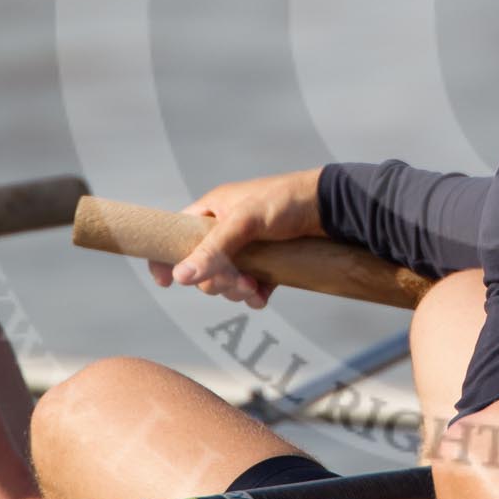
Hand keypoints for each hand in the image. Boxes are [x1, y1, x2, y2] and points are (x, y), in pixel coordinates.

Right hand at [149, 167, 324, 307]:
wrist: (332, 208)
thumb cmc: (285, 202)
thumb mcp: (245, 223)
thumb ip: (213, 249)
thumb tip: (181, 277)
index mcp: (213, 210)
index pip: (177, 235)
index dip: (166, 258)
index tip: (166, 282)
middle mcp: (226, 229)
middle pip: (202, 267)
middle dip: (216, 281)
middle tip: (236, 281)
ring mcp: (247, 248)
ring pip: (226, 281)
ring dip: (236, 290)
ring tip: (253, 287)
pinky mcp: (268, 263)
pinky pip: (250, 287)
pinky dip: (254, 295)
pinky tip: (263, 296)